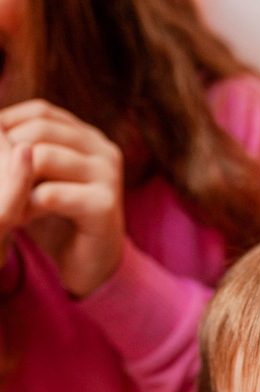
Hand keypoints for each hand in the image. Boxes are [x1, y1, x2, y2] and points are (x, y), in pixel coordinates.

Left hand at [0, 100, 123, 295]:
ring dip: (14, 181)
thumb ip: (18, 152)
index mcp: (89, 138)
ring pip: (42, 158)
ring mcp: (108, 176)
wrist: (90, 269)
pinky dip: (27, 206)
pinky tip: (22, 220)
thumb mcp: (36, 179)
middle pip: (39, 131)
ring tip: (8, 203)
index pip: (41, 112)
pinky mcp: (105, 206)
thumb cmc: (58, 223)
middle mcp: (103, 151)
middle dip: (6, 153)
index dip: (9, 124)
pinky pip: (51, 194)